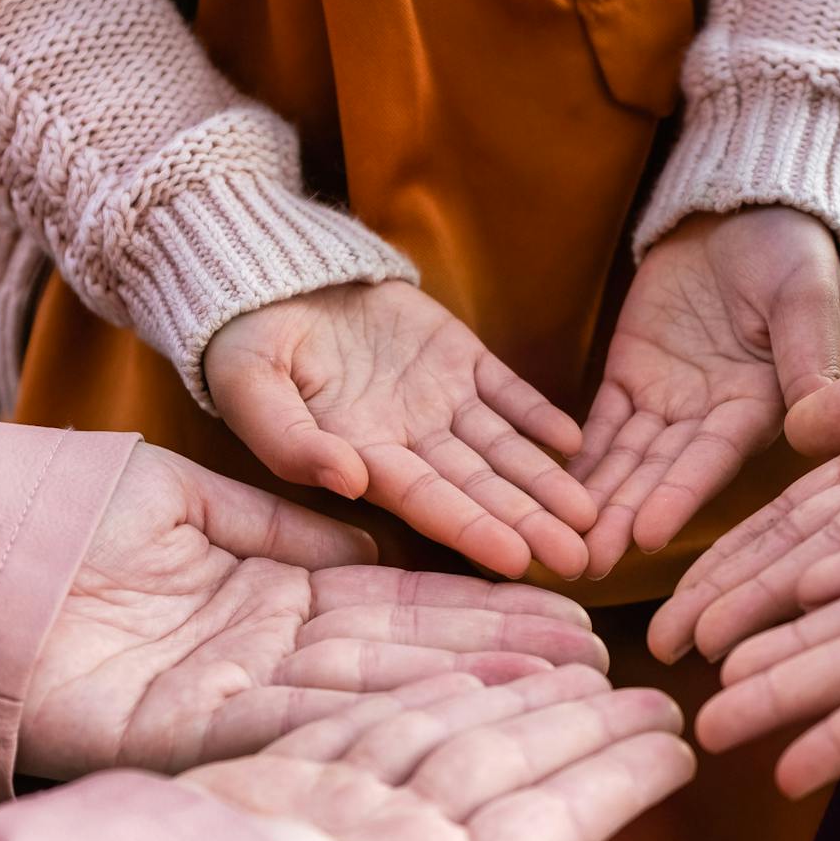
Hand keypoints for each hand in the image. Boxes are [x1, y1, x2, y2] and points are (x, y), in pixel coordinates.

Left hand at [18, 447, 608, 779]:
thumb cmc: (45, 511)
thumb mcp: (184, 502)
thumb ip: (279, 528)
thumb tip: (369, 542)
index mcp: (259, 600)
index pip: (391, 606)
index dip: (476, 609)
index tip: (554, 605)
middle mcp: (253, 659)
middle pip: (398, 664)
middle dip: (496, 666)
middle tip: (593, 667)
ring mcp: (220, 702)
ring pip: (363, 702)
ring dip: (457, 704)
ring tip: (552, 699)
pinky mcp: (172, 738)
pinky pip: (290, 729)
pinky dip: (368, 725)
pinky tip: (449, 716)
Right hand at [203, 282, 597, 578]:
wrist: (269, 280)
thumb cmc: (245, 345)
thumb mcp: (251, 388)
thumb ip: (291, 440)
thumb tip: (347, 481)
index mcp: (359, 457)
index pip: (426, 502)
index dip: (471, 529)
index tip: (518, 560)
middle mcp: (408, 442)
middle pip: (478, 488)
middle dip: (528, 523)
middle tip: (581, 560)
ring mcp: (438, 403)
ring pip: (502, 450)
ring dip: (546, 480)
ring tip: (594, 513)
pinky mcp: (459, 361)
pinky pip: (508, 392)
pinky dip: (540, 415)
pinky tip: (577, 440)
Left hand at [571, 207, 839, 576]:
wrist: (748, 213)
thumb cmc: (792, 252)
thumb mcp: (804, 297)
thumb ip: (806, 354)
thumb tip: (821, 411)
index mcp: (758, 406)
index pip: (711, 460)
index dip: (678, 496)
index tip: (646, 536)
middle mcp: (711, 419)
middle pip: (660, 476)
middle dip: (622, 519)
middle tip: (584, 564)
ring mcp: (668, 403)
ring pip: (625, 462)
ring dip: (594, 503)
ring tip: (559, 545)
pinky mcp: (630, 378)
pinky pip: (599, 426)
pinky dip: (577, 459)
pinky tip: (544, 493)